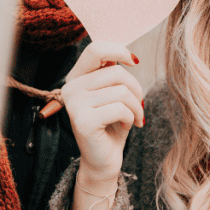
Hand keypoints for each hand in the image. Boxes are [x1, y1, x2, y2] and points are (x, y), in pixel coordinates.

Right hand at [61, 42, 143, 184]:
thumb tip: (131, 56)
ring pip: (121, 91)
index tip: (135, 62)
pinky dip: (131, 117)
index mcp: (76, 77)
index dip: (119, 50)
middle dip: (136, 89)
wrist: (103, 160)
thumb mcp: (113, 94)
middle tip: (138, 106)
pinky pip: (120, 108)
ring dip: (136, 107)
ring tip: (133, 118)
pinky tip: (126, 126)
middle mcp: (71, 88)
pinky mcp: (83, 121)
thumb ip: (114, 74)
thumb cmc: (111, 125)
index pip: (96, 49)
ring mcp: (74, 105)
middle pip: (116, 72)